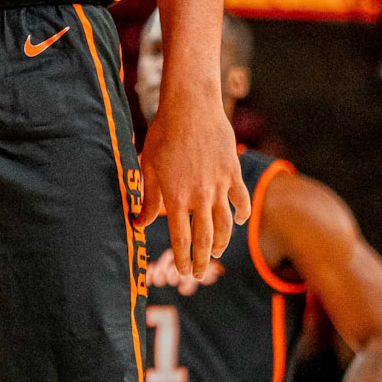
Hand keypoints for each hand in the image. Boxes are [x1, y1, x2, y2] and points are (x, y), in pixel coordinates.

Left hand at [136, 90, 249, 281]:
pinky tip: (240, 222)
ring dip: (221, 243)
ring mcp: (219, 185)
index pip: (181, 239)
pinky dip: (243, 214)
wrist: (190, 107)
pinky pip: (242, 200)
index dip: (182, 259)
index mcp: (175, 197)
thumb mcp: (149, 167)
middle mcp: (199, 196)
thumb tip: (139, 223)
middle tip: (198, 274)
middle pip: (204, 238)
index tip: (182, 271)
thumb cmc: (163, 135)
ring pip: (225, 224)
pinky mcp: (232, 172)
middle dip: (201, 260)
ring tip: (215, 252)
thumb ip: (148, 199)